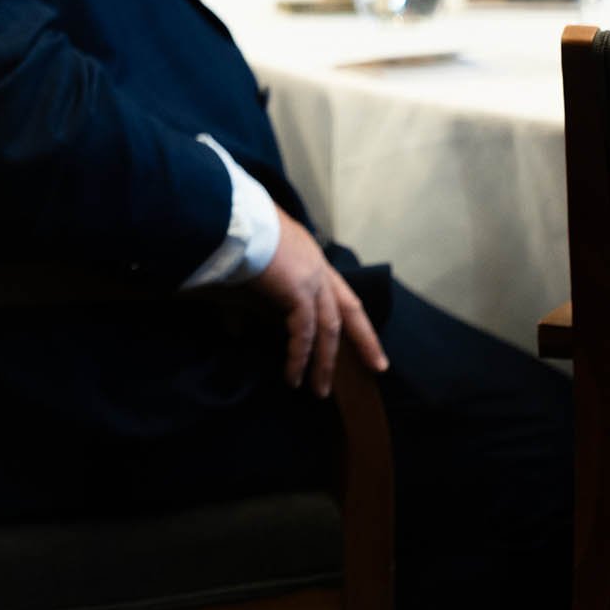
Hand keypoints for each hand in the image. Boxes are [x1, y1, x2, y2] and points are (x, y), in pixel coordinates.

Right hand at [248, 210, 389, 397]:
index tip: (361, 334)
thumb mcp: (244, 267)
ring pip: (329, 329)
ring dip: (325, 362)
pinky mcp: (299, 292)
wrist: (231, 219)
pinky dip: (299, 358)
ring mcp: (311, 279)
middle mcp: (316, 266)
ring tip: (320, 390)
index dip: (351, 313)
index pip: (337, 289)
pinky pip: (304, 334)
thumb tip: (236, 329)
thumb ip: (243, 299)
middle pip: (349, 309)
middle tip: (378, 366)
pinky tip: (293, 377)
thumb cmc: (234, 234)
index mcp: (307, 254)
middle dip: (365, 340)